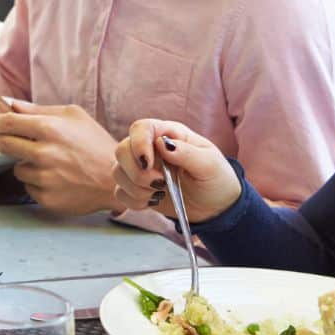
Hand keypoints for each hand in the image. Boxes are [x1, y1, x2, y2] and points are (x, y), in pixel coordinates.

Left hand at [0, 102, 119, 215]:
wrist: (116, 178)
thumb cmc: (96, 144)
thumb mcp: (74, 116)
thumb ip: (40, 110)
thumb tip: (12, 105)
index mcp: (50, 129)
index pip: (7, 123)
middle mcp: (44, 153)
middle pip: (4, 145)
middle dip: (3, 142)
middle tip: (13, 142)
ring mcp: (45, 178)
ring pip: (17, 169)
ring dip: (26, 165)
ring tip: (51, 164)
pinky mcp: (47, 198)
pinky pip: (28, 187)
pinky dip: (37, 183)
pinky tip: (56, 179)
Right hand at [111, 120, 243, 222]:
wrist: (216, 206)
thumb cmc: (216, 179)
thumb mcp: (209, 165)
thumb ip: (187, 153)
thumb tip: (163, 144)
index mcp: (168, 135)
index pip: (140, 128)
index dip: (138, 144)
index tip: (148, 164)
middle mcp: (150, 149)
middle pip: (122, 150)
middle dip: (137, 172)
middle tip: (160, 183)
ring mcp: (141, 169)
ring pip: (118, 173)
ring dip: (137, 189)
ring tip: (160, 193)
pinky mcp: (137, 189)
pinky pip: (120, 193)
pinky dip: (134, 201)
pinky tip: (153, 201)